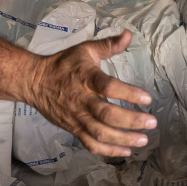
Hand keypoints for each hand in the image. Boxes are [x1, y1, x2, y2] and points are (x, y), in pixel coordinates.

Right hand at [28, 30, 156, 156]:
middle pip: (107, 114)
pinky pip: (90, 144)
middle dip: (131, 121)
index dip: (129, 93)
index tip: (147, 98)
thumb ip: (109, 45)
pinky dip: (108, 150)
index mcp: (86, 78)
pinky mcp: (73, 129)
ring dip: (123, 138)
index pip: (108, 87)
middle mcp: (82, 100)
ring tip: (143, 139)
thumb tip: (128, 34)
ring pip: (100, 133)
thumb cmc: (64, 64)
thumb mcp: (86, 49)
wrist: (35, 82)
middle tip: (151, 122)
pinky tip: (125, 151)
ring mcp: (77, 117)